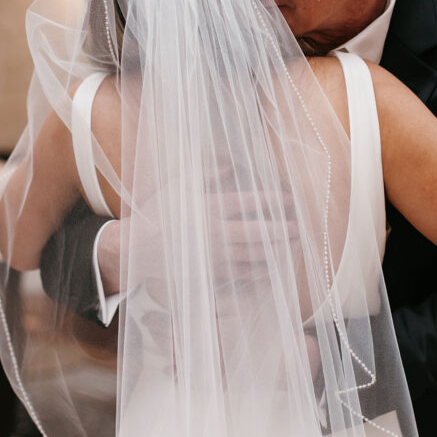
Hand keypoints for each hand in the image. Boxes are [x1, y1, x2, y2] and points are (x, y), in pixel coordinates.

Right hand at [96, 186, 299, 297]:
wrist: (137, 248)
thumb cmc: (159, 213)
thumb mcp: (179, 186)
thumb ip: (208, 174)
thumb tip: (231, 163)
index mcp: (211, 207)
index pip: (250, 202)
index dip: (272, 200)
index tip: (288, 199)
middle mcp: (217, 232)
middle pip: (258, 231)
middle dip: (281, 229)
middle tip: (298, 227)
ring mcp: (215, 255)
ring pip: (254, 254)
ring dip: (276, 250)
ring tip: (292, 246)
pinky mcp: (210, 273)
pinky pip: (241, 274)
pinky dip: (260, 271)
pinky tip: (272, 268)